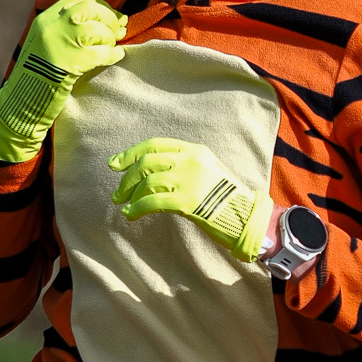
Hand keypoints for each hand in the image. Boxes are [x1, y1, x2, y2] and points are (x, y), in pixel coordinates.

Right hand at [0, 0, 128, 162]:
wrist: (22, 101)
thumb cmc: (37, 74)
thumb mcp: (45, 43)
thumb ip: (64, 29)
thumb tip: (98, 21)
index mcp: (46, 19)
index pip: (79, 0)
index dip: (100, 6)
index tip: (110, 15)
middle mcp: (53, 26)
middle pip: (91, 10)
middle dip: (110, 18)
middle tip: (119, 28)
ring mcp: (62, 43)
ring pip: (98, 30)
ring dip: (111, 37)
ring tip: (113, 45)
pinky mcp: (73, 63)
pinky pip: (102, 53)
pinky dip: (114, 54)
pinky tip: (118, 55)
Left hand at [109, 138, 272, 265]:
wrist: (247, 216)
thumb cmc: (226, 197)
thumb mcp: (207, 170)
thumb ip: (183, 165)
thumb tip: (150, 174)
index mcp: (194, 150)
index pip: (154, 145)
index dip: (130, 154)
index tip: (115, 164)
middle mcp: (190, 161)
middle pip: (146, 163)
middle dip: (127, 179)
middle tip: (117, 194)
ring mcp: (189, 180)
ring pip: (147, 182)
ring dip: (130, 195)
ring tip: (124, 206)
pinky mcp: (188, 201)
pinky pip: (153, 202)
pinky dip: (138, 208)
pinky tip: (131, 215)